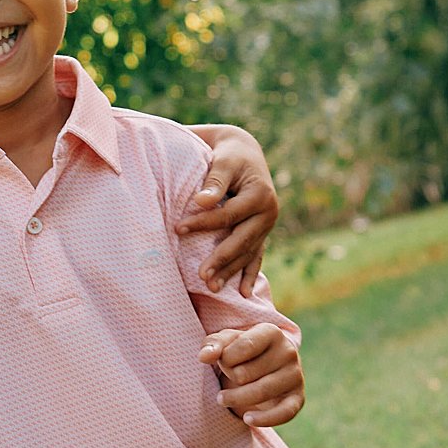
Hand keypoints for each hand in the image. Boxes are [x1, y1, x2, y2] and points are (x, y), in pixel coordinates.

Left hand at [181, 125, 279, 295]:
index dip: (203, 223)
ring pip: (247, 253)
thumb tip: (200, 201)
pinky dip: (249, 275)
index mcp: (260, 195)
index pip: (228, 215)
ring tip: (212, 288)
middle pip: (241, 241)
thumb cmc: (230, 156)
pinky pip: (256, 257)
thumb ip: (214, 181)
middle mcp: (268, 213)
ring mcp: (266, 227)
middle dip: (221, 259)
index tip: (178, 229)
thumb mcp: (223, 162)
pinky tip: (243, 293)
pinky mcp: (262, 234)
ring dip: (231, 272)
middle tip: (201, 276)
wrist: (246, 153)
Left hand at [201, 323, 305, 427]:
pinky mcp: (298, 398)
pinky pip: (284, 413)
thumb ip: (212, 345)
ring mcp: (295, 375)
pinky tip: (247, 418)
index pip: (244, 346)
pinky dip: (264, 419)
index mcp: (272, 332)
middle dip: (231, 378)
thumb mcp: (225, 343)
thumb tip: (204, 356)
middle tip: (230, 378)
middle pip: (246, 373)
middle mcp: (288, 351)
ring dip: (236, 398)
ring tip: (223, 399)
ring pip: (261, 392)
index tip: (222, 361)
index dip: (226, 358)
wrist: (264, 370)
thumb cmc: (241, 353)